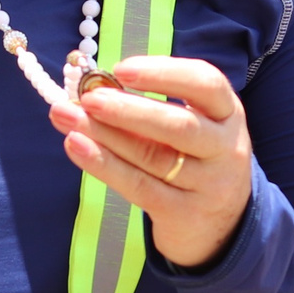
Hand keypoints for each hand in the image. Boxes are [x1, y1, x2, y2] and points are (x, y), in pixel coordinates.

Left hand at [48, 56, 250, 268]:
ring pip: (153, 157)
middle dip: (129, 110)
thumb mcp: (190, 125)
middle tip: (88, 98)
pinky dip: (104, 165)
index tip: (121, 68)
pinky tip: (75, 146)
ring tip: (66, 116)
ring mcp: (209, 185)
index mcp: (227, 113)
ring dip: (104, 135)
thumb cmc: (193, 158)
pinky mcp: (184, 214)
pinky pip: (139, 187)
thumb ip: (151, 106)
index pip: (205, 83)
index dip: (164, 73)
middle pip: (179, 126)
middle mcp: (226, 148)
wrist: (220, 224)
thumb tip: (91, 86)